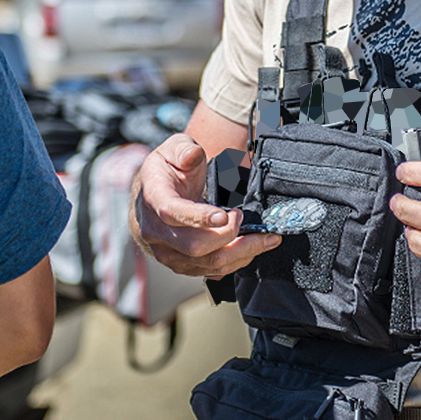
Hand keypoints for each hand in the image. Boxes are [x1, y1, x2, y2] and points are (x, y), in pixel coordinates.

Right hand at [131, 134, 279, 277]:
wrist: (154, 193)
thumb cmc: (167, 169)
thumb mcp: (174, 148)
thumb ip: (183, 149)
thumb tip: (192, 156)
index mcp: (153, 199)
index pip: (173, 213)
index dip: (199, 217)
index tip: (226, 216)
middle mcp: (155, 231)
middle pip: (194, 246)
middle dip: (230, 236)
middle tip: (248, 219)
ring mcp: (167, 252)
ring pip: (206, 263)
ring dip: (241, 253)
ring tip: (266, 239)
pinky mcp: (181, 263)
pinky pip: (210, 270)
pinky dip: (236, 261)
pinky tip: (253, 248)